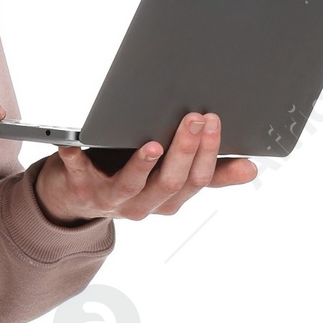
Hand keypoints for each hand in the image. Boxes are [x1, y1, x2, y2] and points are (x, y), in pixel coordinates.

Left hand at [33, 112, 255, 223]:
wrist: (75, 197)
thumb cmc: (129, 173)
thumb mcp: (172, 176)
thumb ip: (209, 173)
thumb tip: (250, 169)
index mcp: (170, 198)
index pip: (197, 180)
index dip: (208, 153)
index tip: (214, 121)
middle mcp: (144, 204)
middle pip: (170, 183)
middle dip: (184, 150)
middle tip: (194, 118)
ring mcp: (112, 199)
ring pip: (133, 186)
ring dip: (143, 164)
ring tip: (153, 143)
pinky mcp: (81, 189)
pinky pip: (78, 175)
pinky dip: (75, 159)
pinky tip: (72, 145)